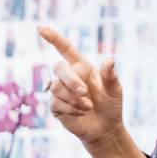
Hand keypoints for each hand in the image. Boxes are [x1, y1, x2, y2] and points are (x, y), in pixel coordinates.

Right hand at [37, 25, 123, 150]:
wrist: (105, 128)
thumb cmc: (111, 105)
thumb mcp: (115, 91)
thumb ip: (110, 76)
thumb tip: (110, 59)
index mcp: (82, 67)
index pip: (65, 48)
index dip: (53, 38)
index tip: (40, 28)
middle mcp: (69, 76)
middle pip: (58, 68)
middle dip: (71, 80)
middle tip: (84, 92)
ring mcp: (60, 90)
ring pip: (56, 87)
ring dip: (74, 99)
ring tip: (88, 106)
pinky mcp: (55, 106)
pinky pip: (55, 103)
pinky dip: (71, 108)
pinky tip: (81, 113)